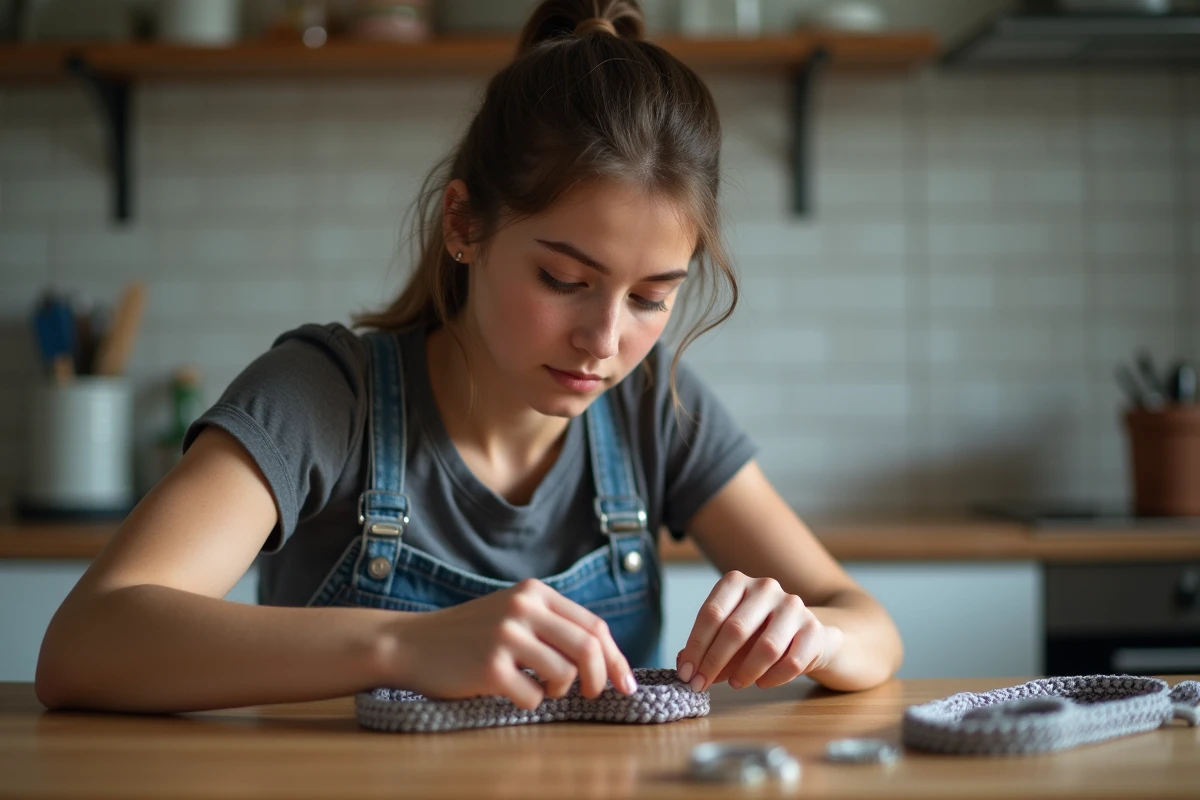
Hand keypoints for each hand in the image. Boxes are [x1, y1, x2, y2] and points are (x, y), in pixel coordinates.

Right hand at [385, 578, 637, 709]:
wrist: (412, 643)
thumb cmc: (470, 635)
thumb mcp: (513, 613)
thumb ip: (554, 625)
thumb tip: (606, 660)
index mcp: (534, 591)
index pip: (594, 626)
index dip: (615, 658)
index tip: (626, 684)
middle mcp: (523, 607)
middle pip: (588, 648)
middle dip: (600, 679)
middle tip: (592, 695)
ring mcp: (505, 635)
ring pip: (564, 674)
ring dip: (559, 691)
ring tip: (539, 687)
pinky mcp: (490, 666)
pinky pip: (533, 697)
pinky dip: (529, 702)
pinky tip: (509, 691)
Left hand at [675, 571, 843, 691]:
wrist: (806, 635)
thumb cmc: (757, 635)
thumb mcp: (728, 637)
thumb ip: (704, 647)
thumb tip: (683, 664)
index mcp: (737, 582)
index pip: (711, 613)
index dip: (696, 646)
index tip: (686, 673)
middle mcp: (765, 587)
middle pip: (735, 629)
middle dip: (713, 662)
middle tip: (701, 685)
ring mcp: (792, 606)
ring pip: (766, 647)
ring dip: (746, 672)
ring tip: (735, 684)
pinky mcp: (814, 629)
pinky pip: (792, 661)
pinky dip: (773, 677)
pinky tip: (762, 683)